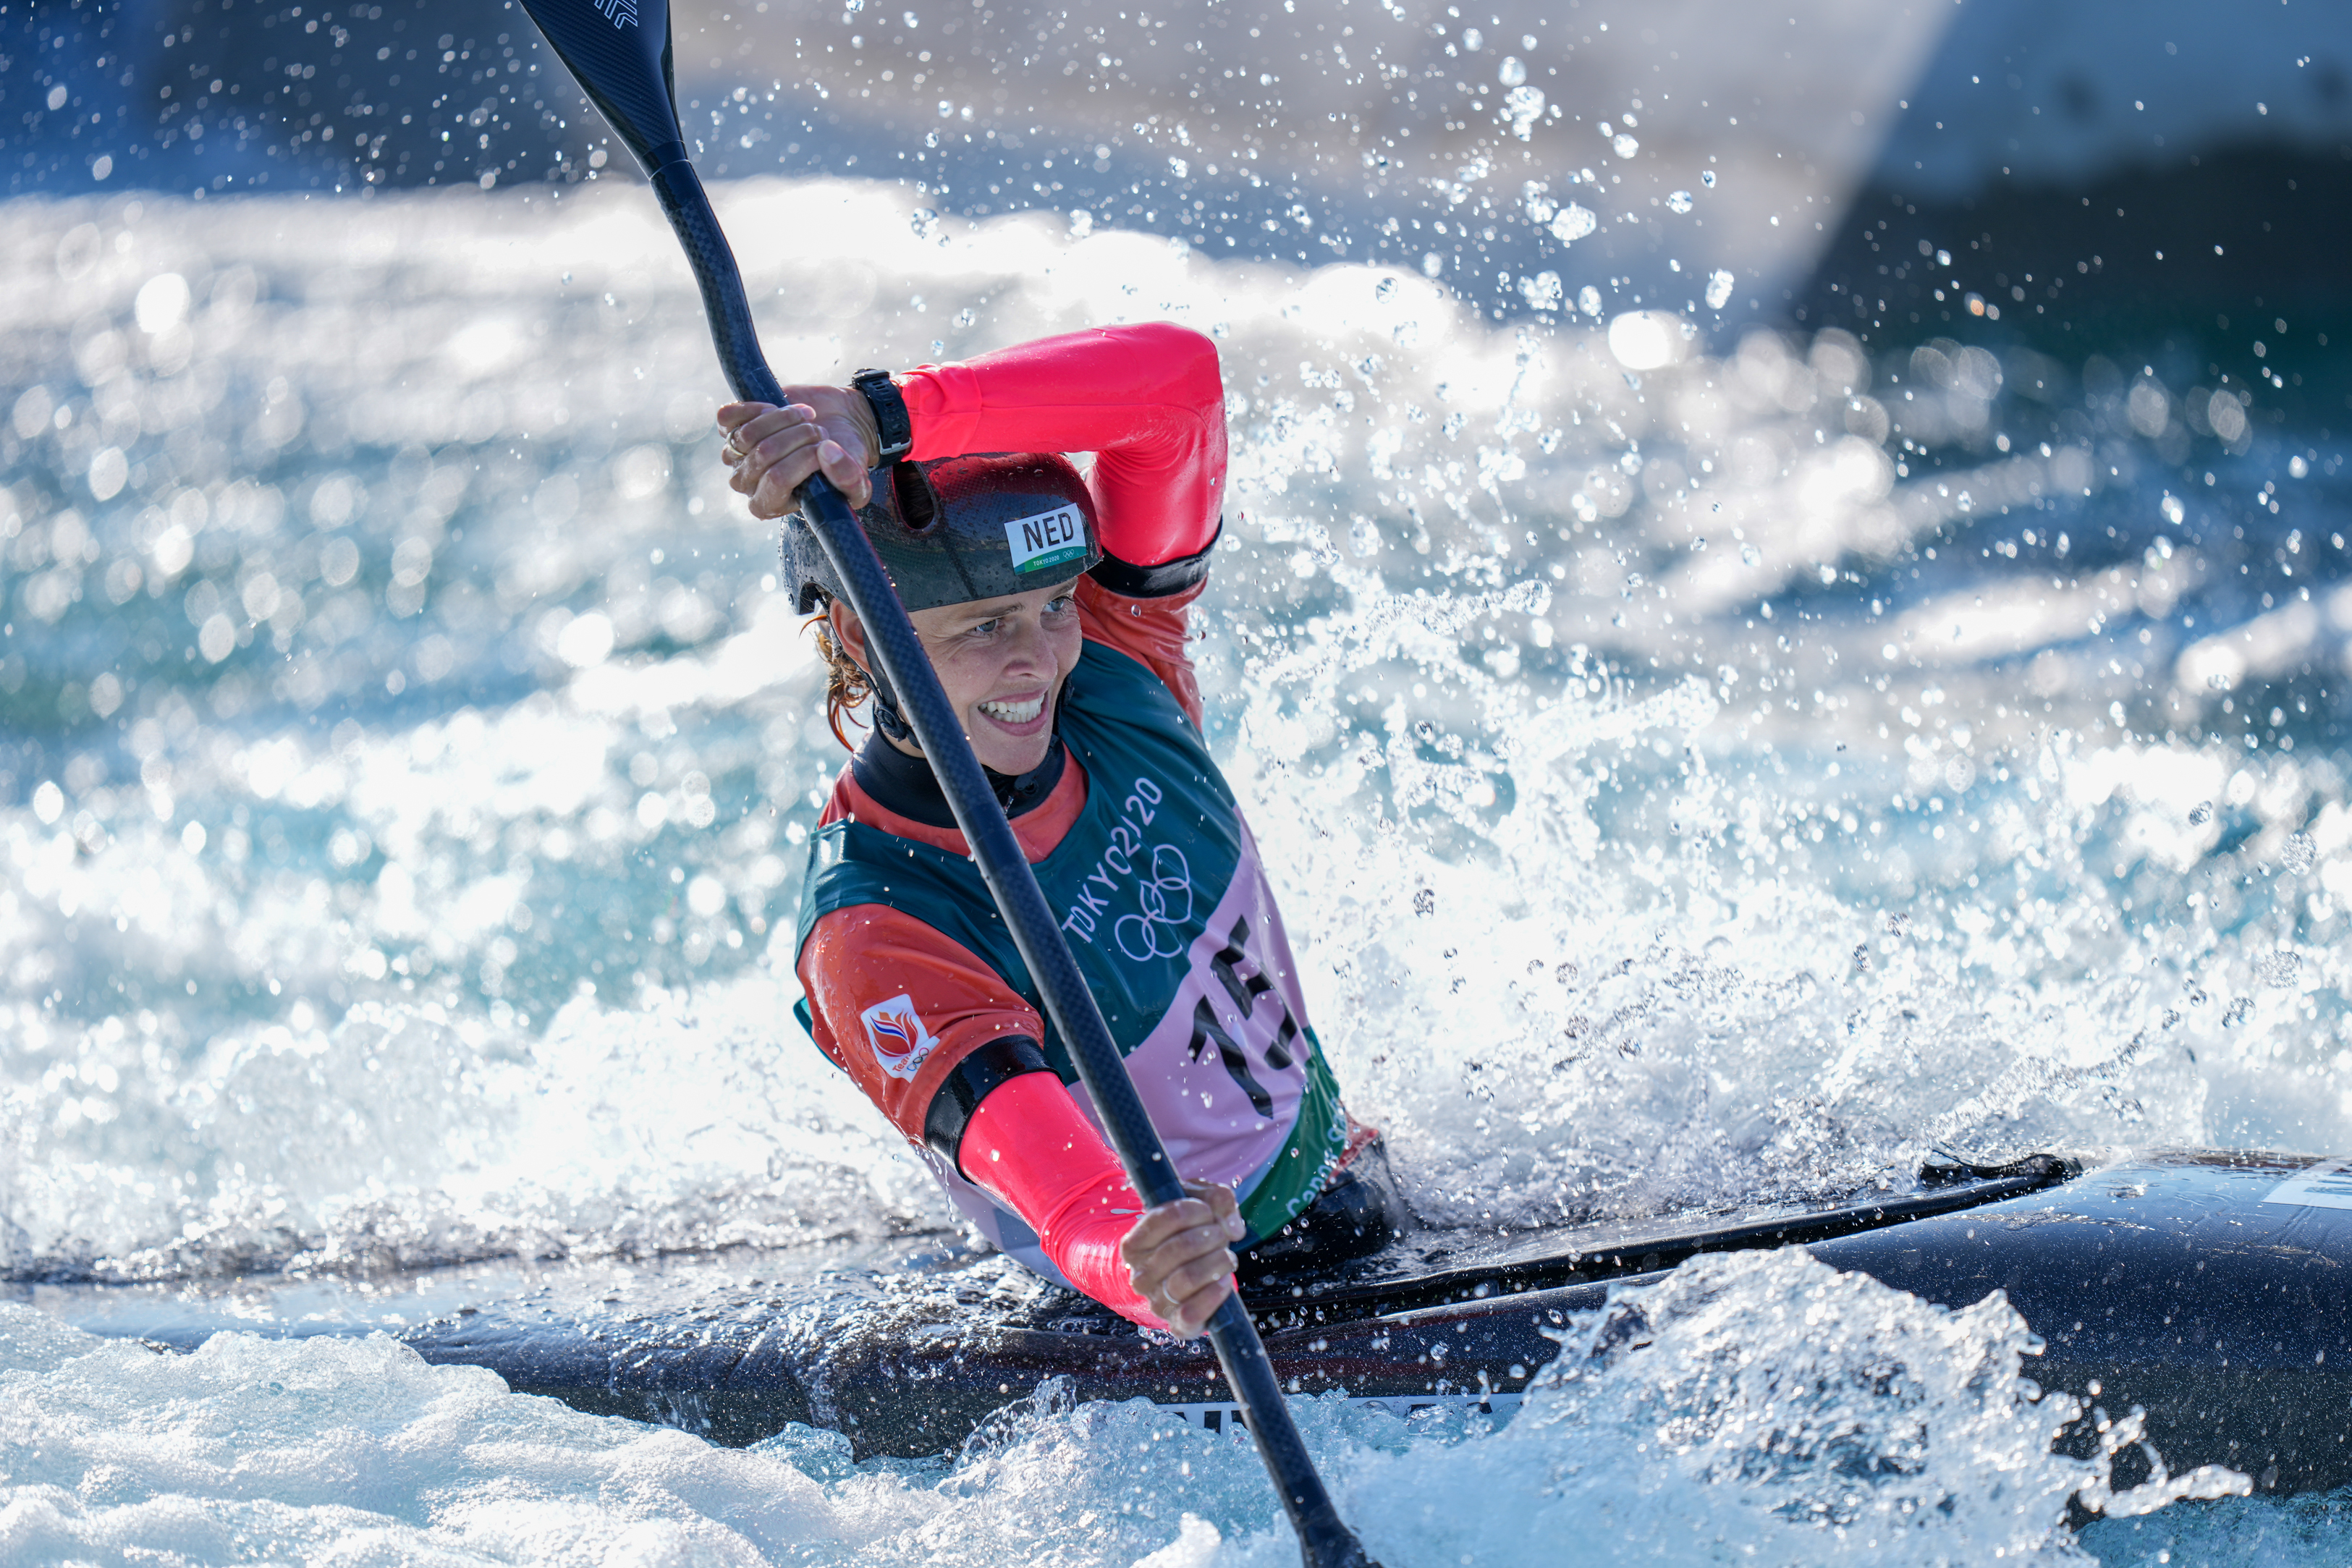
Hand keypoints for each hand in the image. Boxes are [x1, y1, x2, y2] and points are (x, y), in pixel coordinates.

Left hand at [717, 382, 880, 518]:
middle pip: (764, 455)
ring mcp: (737, 455)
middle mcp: (748, 484)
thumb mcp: (858, 481)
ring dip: (783, 419)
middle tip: (820, 431)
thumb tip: (825, 453)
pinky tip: (775, 408)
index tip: (824, 445)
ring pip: (746, 435)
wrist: (836, 423)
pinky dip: (754, 408)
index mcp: (771, 505)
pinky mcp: (731, 427)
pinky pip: (727, 418)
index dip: (803, 459)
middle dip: (799, 436)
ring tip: (805, 417)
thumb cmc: (844, 458)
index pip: (778, 480)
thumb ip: (850, 481)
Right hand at [1119, 1180, 1244, 1337]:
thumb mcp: (1199, 1204)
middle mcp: (1140, 1276)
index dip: (1193, 1210)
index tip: (1207, 1211)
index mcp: (1134, 1245)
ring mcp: (1157, 1302)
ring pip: (1186, 1278)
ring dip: (1217, 1262)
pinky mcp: (1177, 1324)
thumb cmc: (1191, 1234)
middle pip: (1178, 1248)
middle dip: (1211, 1235)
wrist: (1191, 1273)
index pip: (1162, 1219)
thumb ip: (1217, 1199)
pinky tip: (1223, 1281)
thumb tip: (1233, 1228)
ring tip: (1226, 1256)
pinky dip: (1213, 1295)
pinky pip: (1191, 1314)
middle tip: (1221, 1235)